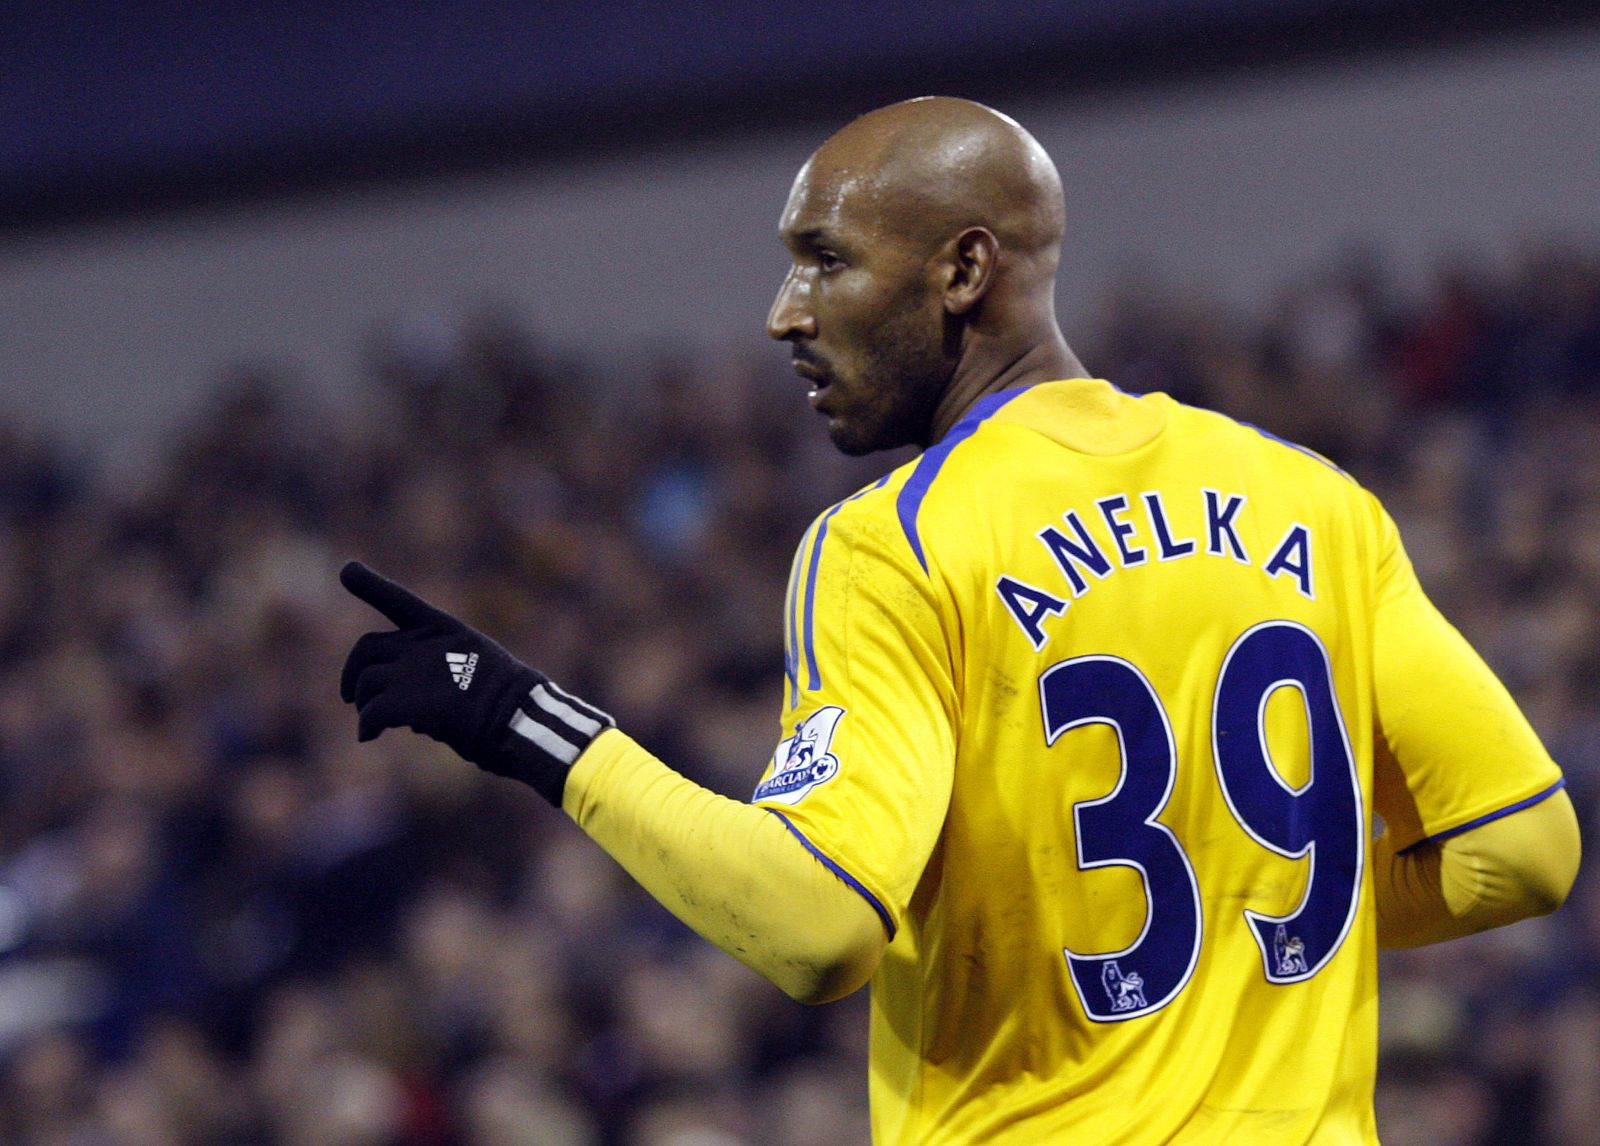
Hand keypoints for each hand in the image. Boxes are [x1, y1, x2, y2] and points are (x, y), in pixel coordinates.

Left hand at [338, 561, 612, 804]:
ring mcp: (410, 671)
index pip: (399, 601)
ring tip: (372, 725)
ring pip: (365, 683)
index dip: (370, 585)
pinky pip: (371, 713)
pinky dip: (366, 726)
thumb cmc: (508, 700)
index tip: (348, 571)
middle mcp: (420, 644)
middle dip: (352, 671)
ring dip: (363, 705)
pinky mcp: (403, 702)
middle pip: (365, 649)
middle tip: (350, 695)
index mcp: (444, 629)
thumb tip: (411, 710)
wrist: (516, 717)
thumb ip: (439, 675)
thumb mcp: (478, 667)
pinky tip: (369, 736)